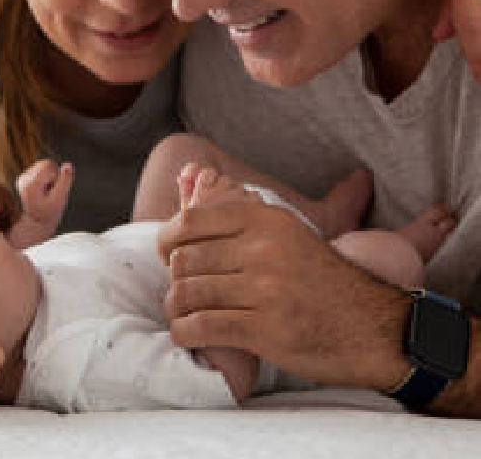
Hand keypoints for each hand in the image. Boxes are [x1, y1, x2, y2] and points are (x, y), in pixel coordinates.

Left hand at [8, 160, 73, 248]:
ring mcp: (22, 178)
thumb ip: (65, 181)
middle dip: (53, 176)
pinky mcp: (24, 178)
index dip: (57, 175)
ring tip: (47, 192)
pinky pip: (40, 170)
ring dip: (49, 177)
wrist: (35, 223)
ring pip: (43, 166)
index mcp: (31, 184)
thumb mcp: (60, 200)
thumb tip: (68, 165)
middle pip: (46, 164)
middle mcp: (23, 179)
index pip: (49, 165)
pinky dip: (45, 178)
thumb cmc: (48, 214)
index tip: (55, 189)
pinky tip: (43, 190)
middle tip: (51, 192)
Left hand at [157, 200, 412, 389]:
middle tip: (181, 290)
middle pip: (186, 259)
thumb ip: (244, 222)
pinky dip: (184, 333)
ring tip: (182, 314)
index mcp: (266, 220)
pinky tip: (187, 335)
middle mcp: (264, 250)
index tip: (167, 255)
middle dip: (174, 278)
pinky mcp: (267, 329)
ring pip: (189, 293)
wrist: (374, 327)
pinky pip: (203, 327)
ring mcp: (266, 290)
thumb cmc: (320, 281)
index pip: (191, 222)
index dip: (168, 240)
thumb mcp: (288, 234)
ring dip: (176, 308)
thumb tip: (187, 204)